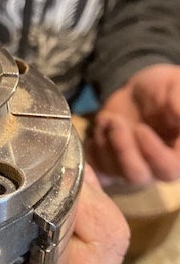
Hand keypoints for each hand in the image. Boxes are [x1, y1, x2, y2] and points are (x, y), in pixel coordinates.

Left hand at [86, 64, 179, 185]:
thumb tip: (179, 115)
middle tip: (117, 122)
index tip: (140, 129)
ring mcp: (130, 168)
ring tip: (108, 118)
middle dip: (123, 149)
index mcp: (178, 153)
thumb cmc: (164, 89)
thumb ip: (178, 102)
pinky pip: (97, 169)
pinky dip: (92, 149)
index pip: (170, 169)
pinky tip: (100, 127)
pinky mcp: (109, 164)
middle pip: (139, 177)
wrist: (137, 92)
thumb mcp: (175, 86)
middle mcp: (155, 167)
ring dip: (106, 143)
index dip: (154, 154)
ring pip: (114, 172)